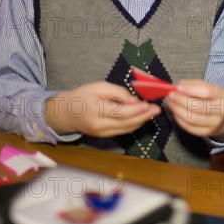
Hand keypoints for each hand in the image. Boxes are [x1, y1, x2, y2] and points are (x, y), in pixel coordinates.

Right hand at [45, 82, 160, 136]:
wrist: (66, 112)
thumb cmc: (83, 95)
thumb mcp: (99, 86)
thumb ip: (118, 92)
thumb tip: (134, 100)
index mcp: (95, 109)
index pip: (120, 112)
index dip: (136, 109)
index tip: (148, 104)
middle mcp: (98, 124)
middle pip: (126, 123)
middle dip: (144, 116)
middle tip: (157, 109)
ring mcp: (101, 133)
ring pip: (126, 129)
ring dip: (142, 121)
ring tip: (153, 112)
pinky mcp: (103, 136)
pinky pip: (123, 131)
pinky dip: (134, 124)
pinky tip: (143, 117)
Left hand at [166, 80, 223, 141]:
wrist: (222, 115)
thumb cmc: (210, 98)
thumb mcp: (206, 87)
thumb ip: (193, 85)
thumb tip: (178, 86)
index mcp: (221, 95)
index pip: (207, 92)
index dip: (191, 89)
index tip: (178, 87)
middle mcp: (221, 110)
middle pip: (199, 107)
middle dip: (181, 100)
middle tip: (171, 95)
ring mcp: (214, 123)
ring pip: (193, 119)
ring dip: (178, 110)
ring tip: (171, 103)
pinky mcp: (206, 132)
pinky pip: (189, 127)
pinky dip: (179, 119)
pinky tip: (175, 112)